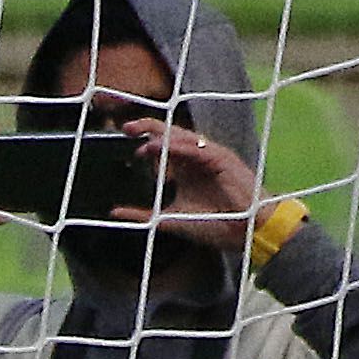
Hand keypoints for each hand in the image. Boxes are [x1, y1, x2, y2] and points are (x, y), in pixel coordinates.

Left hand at [115, 118, 262, 255]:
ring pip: (184, 137)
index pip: (162, 146)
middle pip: (170, 134)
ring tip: (142, 135)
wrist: (244, 231)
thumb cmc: (214, 224)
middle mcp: (195, 158)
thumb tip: (114, 212)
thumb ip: (144, 214)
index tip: (123, 135)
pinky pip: (199, 148)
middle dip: (148, 128)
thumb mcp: (169, 219)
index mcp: (183, 168)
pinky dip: (182, 146)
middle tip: (126, 127)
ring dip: (163, 135)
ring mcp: (209, 157)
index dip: (143, 139)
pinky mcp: (222, 159)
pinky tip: (165, 146)